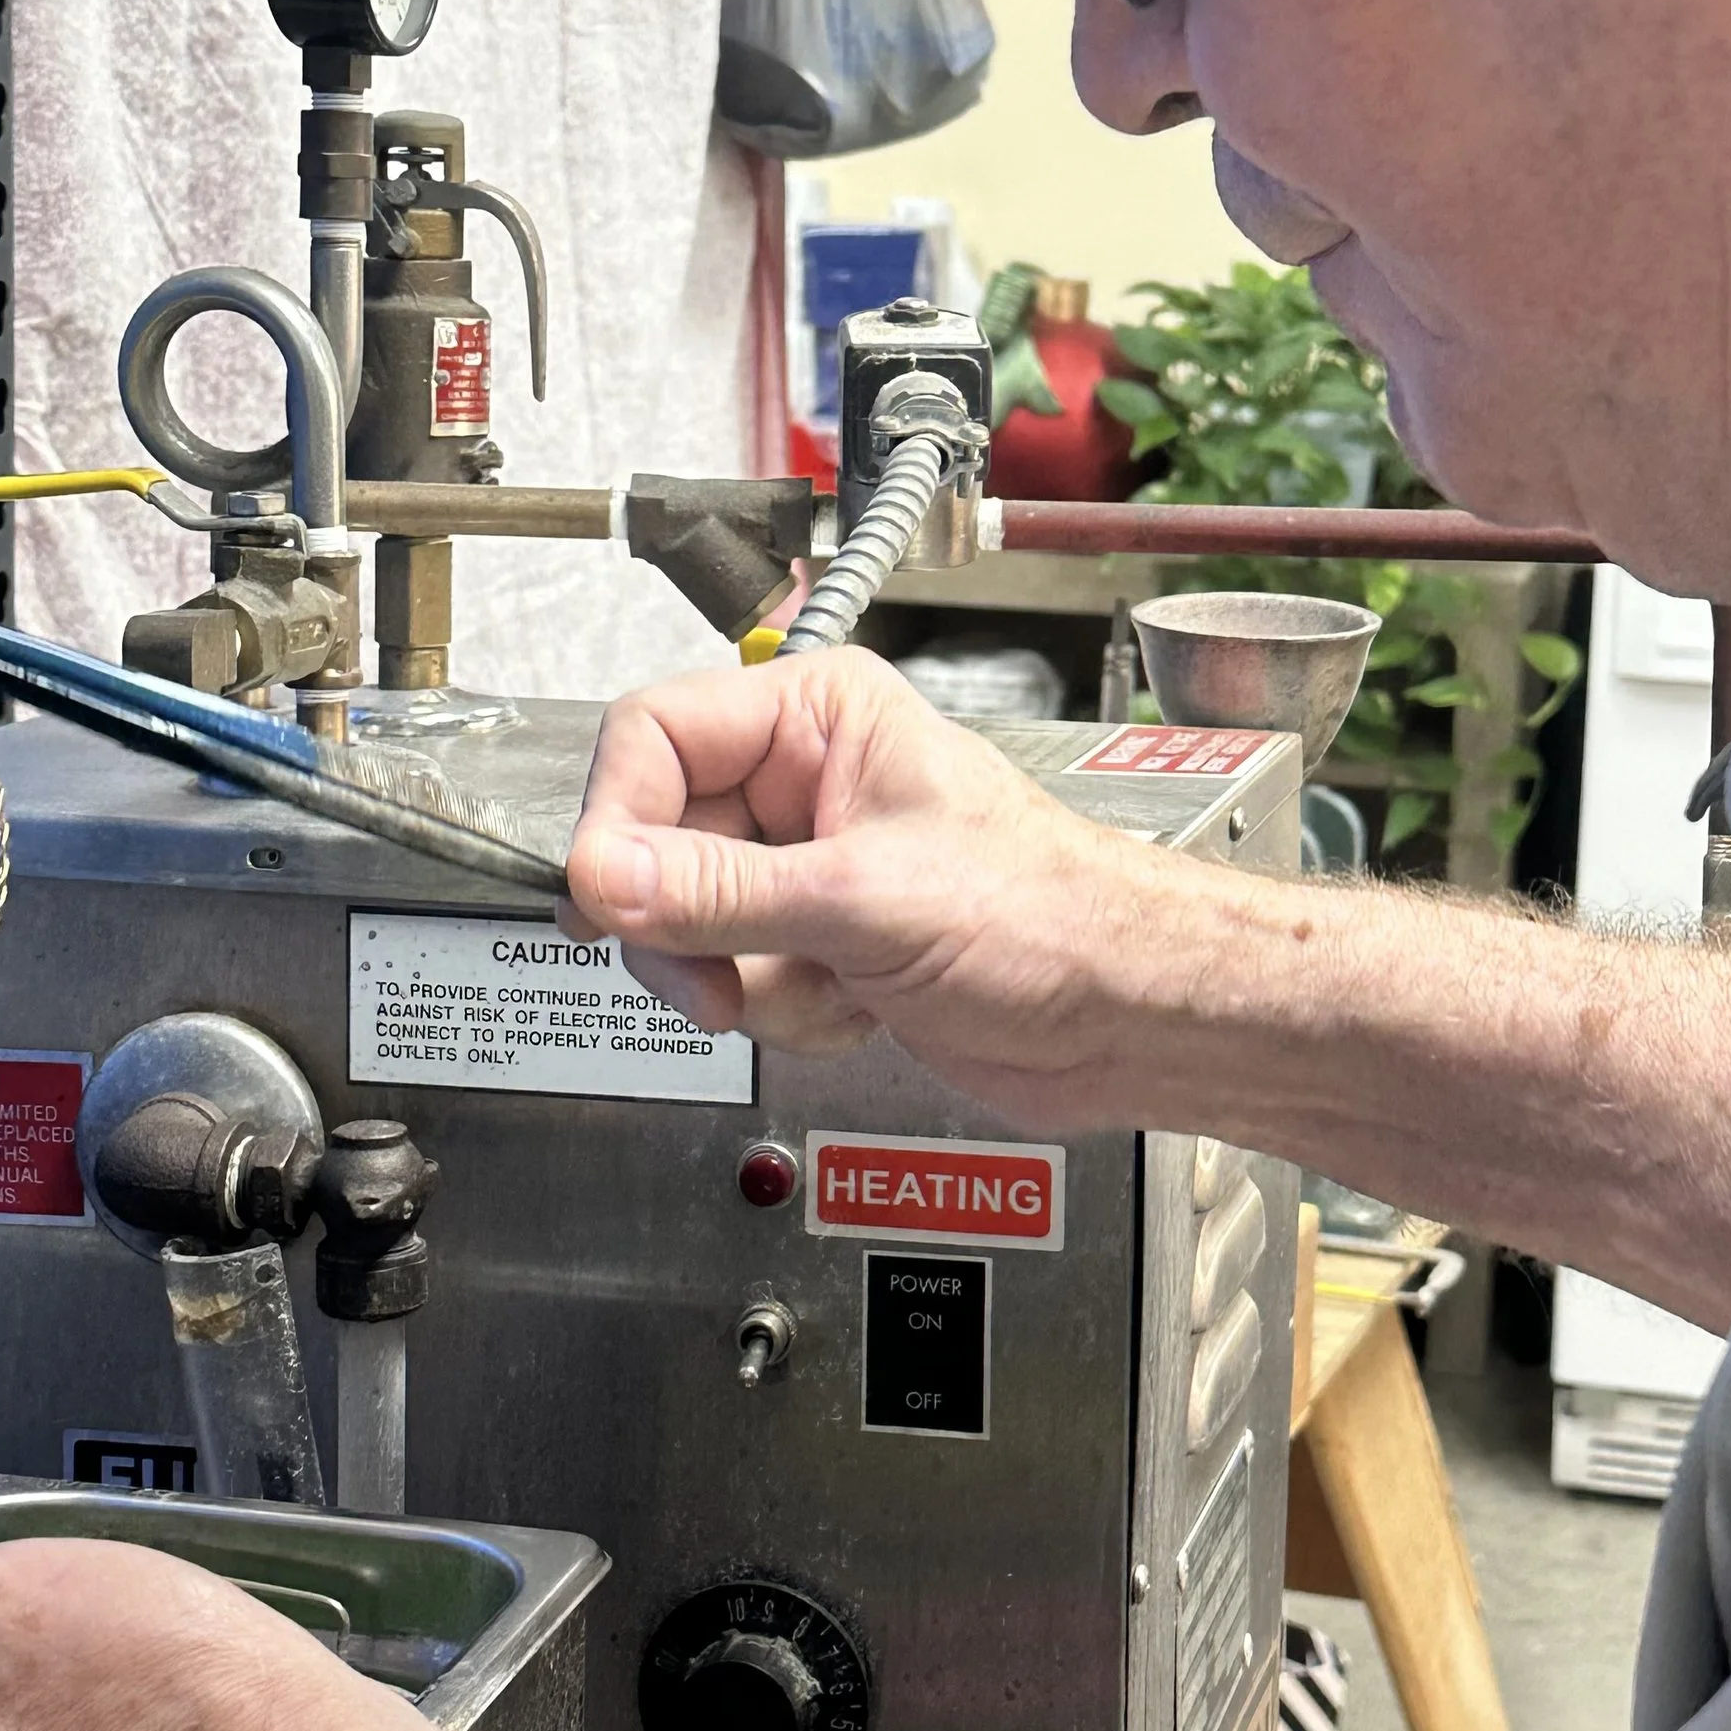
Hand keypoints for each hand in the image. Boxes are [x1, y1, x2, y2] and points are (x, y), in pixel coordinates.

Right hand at [565, 648, 1182, 1128]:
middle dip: (684, 926)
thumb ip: (720, 895)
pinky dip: (780, 1010)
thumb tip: (604, 879)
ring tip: (821, 984)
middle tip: (716, 976)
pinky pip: (732, 976)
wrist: (1126, 1014)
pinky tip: (854, 1005)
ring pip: (684, 922)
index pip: (652, 736)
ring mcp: (807, 865)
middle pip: (651, 839)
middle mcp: (802, 781)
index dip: (616, 821)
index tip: (607, 899)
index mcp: (818, 716)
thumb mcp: (866, 900)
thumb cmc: (1056, 915)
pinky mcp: (816, 941)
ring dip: (742, 980)